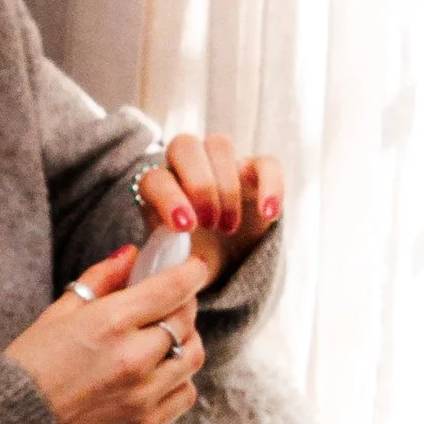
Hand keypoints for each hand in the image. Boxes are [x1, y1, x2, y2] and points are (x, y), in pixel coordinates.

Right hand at [3, 244, 203, 423]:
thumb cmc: (30, 366)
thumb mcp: (58, 313)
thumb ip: (100, 280)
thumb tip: (130, 255)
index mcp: (109, 323)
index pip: (172, 288)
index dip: (191, 271)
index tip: (193, 267)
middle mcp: (133, 359)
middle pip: (186, 321)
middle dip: (184, 304)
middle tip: (171, 300)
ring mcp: (142, 396)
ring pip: (193, 357)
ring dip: (185, 341)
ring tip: (165, 338)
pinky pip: (185, 394)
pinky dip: (179, 378)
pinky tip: (158, 372)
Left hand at [137, 133, 283, 292]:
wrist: (220, 262)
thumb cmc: (189, 262)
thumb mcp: (173, 268)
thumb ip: (163, 268)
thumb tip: (157, 279)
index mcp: (157, 189)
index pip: (154, 177)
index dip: (169, 199)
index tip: (186, 229)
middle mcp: (185, 168)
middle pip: (184, 145)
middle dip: (199, 185)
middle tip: (209, 224)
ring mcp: (221, 164)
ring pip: (218, 144)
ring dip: (225, 187)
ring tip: (229, 227)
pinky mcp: (255, 170)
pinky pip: (266, 162)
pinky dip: (270, 186)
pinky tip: (268, 215)